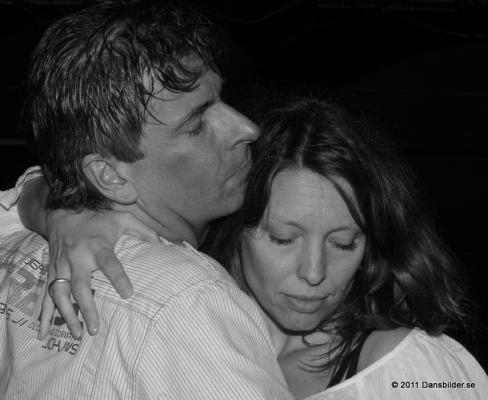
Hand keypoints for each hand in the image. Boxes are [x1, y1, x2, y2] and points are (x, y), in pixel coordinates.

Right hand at [38, 209, 157, 339]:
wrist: (62, 212)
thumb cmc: (97, 219)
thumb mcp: (122, 218)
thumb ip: (143, 230)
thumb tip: (163, 243)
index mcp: (97, 246)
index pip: (109, 264)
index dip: (118, 278)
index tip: (128, 294)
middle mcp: (77, 258)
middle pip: (80, 286)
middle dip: (86, 308)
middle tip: (95, 328)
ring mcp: (62, 266)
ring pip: (60, 294)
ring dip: (67, 315)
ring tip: (77, 334)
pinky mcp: (52, 272)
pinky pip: (46, 295)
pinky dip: (44, 315)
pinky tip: (44, 333)